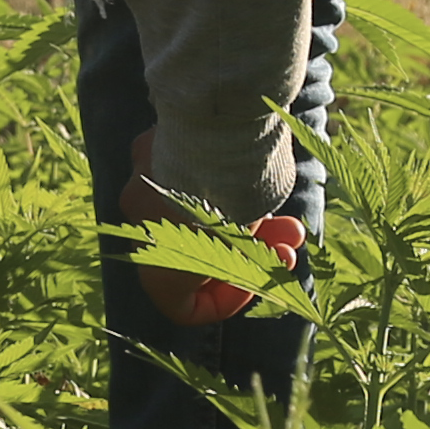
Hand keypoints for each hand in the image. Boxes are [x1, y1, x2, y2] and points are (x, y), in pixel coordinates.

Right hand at [115, 131, 303, 329]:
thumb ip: (244, 257)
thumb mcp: (249, 239)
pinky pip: (183, 174)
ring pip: (191, 211)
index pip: (180, 307)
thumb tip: (252, 261)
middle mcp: (139, 225)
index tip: (254, 280)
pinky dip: (215, 181)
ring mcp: (141, 181)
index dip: (223, 303)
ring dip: (243, 217)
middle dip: (248, 251)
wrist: (217, 121)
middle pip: (195, 250)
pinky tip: (256, 174)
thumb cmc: (236, 192)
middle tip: (288, 242)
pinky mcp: (151, 144)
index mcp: (159, 263)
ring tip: (290, 218)